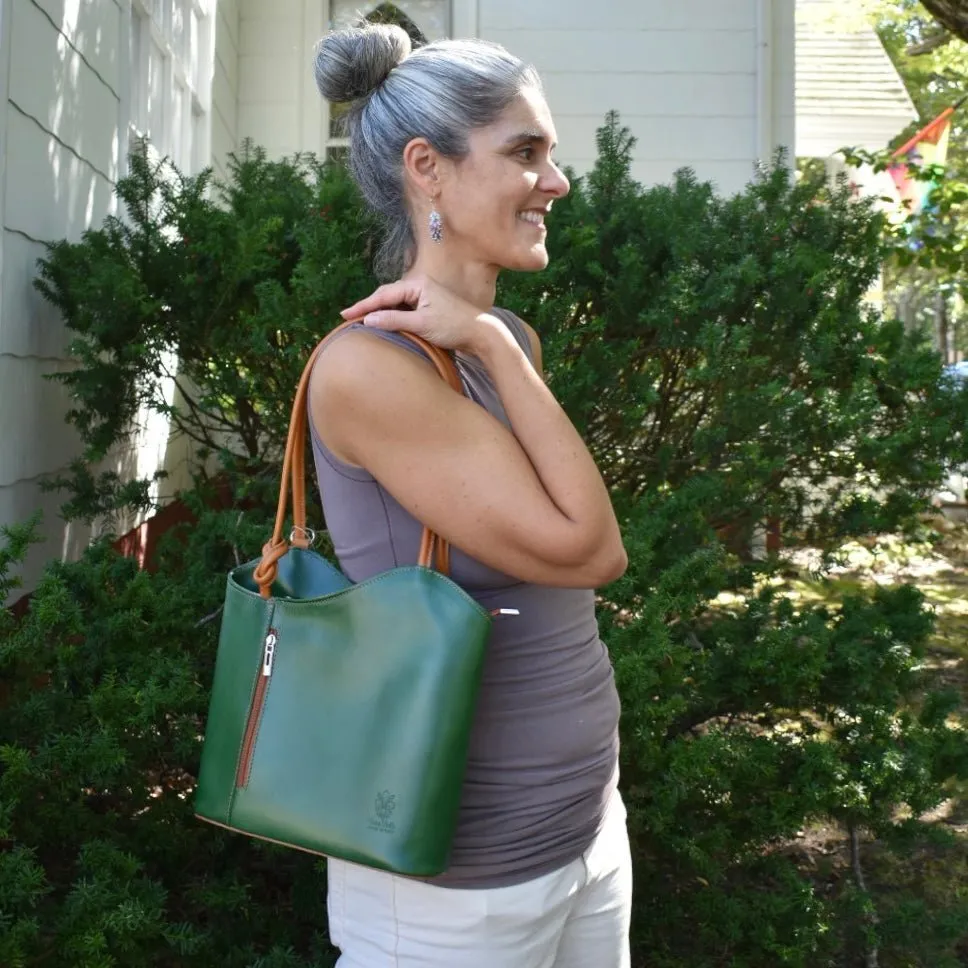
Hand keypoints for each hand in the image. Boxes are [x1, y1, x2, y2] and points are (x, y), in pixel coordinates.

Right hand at [340, 276, 497, 354]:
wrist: (481, 334)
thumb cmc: (454, 326)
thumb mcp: (422, 324)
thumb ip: (394, 320)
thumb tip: (368, 320)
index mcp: (417, 284)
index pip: (383, 294)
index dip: (363, 305)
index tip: (346, 315)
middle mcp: (420, 286)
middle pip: (387, 295)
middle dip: (368, 306)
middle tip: (349, 318)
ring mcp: (425, 296)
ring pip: (395, 303)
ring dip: (379, 311)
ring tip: (361, 320)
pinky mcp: (429, 308)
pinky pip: (404, 309)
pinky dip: (392, 316)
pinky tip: (384, 323)